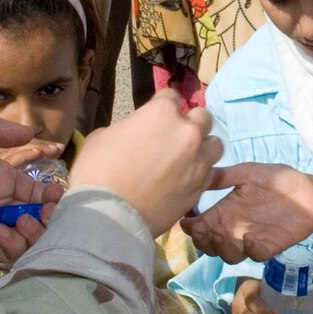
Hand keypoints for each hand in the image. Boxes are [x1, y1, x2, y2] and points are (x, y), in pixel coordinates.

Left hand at [0, 117, 56, 264]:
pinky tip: (2, 229)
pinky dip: (13, 243)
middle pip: (33, 216)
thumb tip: (30, 132)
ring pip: (24, 236)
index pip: (31, 191)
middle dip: (45, 214)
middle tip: (45, 209)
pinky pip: (7, 253)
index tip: (55, 192)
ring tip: (23, 219)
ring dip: (32, 229)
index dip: (47, 194)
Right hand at [69, 91, 221, 233]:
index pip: (171, 97)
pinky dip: (200, 173)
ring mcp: (198, 161)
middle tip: (174, 137)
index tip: (155, 117)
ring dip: (203, 147)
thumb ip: (127, 128)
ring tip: (188, 157)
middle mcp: (187, 132)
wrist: (109, 217)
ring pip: (215, 144)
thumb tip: (132, 134)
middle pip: (202, 117)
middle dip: (189, 124)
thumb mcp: (102, 137)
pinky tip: (186, 179)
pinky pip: (210, 172)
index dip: (162, 106)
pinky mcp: (201, 187)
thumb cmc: (97, 173)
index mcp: (161, 113)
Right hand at [180, 162, 312, 261]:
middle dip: (201, 240)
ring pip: (228, 255)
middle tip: (202, 229)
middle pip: (209, 245)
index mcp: (224, 211)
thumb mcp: (248, 172)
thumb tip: (198, 173)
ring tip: (221, 233)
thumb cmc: (279, 180)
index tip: (187, 222)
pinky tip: (249, 238)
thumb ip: (224, 176)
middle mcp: (234, 229)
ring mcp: (251, 240)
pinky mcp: (270, 246)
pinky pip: (255, 255)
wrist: (311, 191)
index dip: (190, 228)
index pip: (200, 226)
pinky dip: (250, 249)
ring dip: (220, 248)